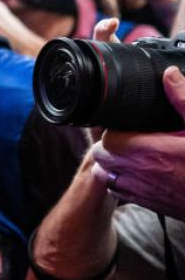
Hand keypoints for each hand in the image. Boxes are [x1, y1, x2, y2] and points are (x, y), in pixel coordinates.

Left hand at [90, 65, 184, 220]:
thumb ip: (183, 100)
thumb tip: (169, 75)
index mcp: (153, 151)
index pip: (108, 138)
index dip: (113, 129)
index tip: (126, 125)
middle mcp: (142, 173)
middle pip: (101, 157)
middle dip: (109, 144)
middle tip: (126, 136)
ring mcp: (144, 192)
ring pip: (105, 176)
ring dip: (110, 163)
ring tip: (127, 153)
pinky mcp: (150, 205)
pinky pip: (118, 192)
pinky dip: (119, 182)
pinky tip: (137, 172)